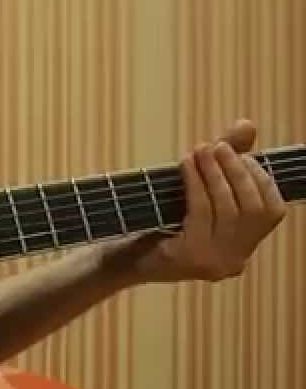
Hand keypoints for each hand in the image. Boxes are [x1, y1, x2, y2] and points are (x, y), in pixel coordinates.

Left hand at [102, 120, 287, 284]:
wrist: (117, 257)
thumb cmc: (156, 222)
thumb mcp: (195, 192)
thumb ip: (225, 161)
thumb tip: (246, 124)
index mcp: (243, 247)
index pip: (271, 211)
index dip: (259, 178)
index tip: (240, 154)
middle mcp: (235, 260)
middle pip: (254, 209)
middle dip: (236, 172)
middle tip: (217, 146)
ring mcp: (215, 264)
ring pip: (228, 210)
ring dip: (215, 174)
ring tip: (201, 150)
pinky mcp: (192, 259)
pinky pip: (202, 213)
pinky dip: (196, 184)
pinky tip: (185, 164)